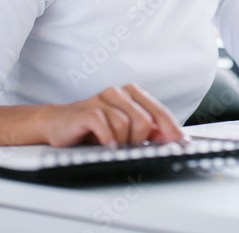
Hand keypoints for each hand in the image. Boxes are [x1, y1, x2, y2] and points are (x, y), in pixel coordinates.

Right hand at [42, 83, 183, 147]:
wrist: (58, 124)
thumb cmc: (93, 127)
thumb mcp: (124, 128)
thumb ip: (147, 129)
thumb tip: (170, 137)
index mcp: (131, 94)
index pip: (159, 111)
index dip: (171, 129)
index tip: (180, 143)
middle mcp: (118, 93)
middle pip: (145, 121)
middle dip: (139, 140)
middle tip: (126, 145)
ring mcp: (102, 99)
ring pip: (127, 126)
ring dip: (121, 142)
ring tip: (111, 143)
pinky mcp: (88, 110)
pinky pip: (107, 128)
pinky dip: (108, 140)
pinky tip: (105, 144)